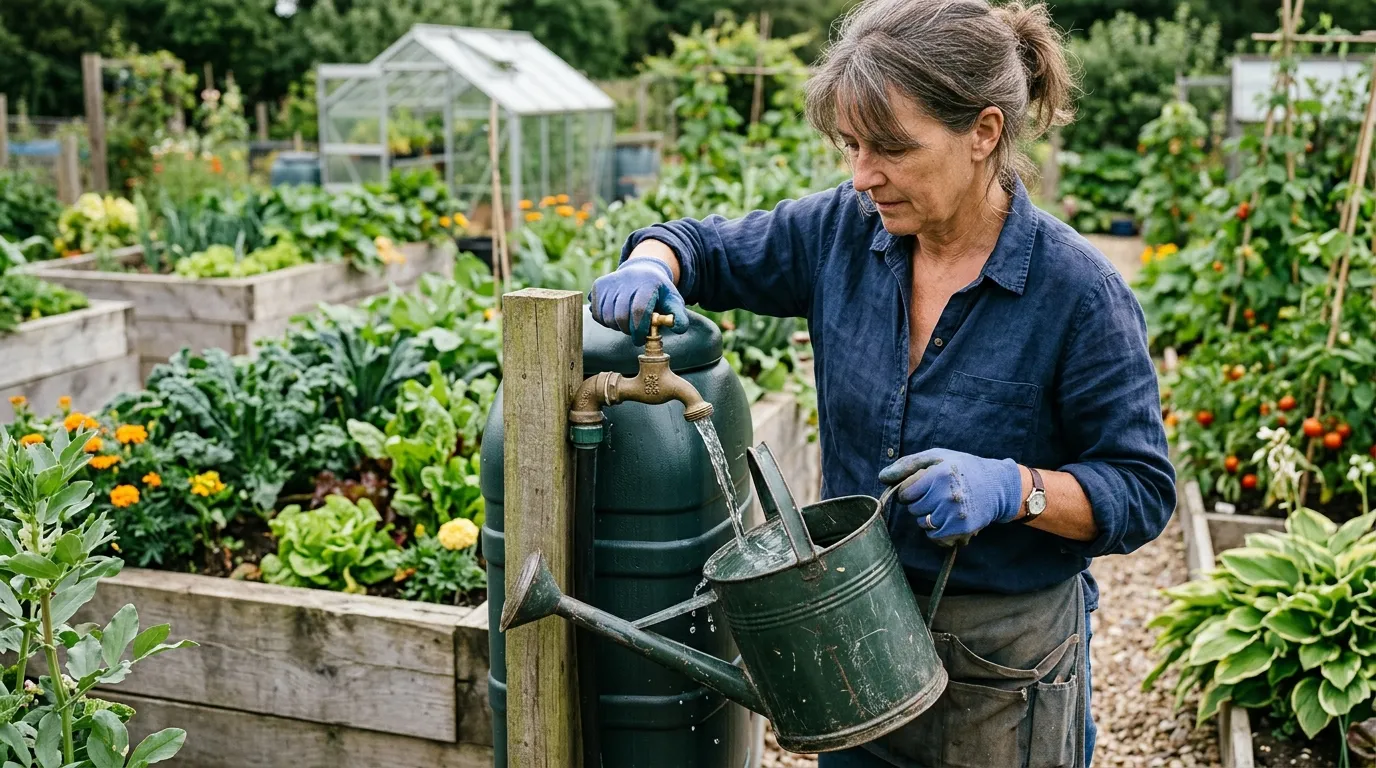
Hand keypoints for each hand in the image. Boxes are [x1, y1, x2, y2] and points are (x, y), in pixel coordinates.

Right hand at [590, 258, 688, 344]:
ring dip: (616, 326)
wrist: (642, 271)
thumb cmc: (658, 292)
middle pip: (621, 316)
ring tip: (627, 323)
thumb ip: (679, 316)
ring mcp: (611, 281)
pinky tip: (616, 316)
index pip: (639, 311)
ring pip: (607, 316)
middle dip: (628, 330)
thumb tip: (679, 328)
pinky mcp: (599, 285)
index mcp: (648, 283)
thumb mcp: (673, 301)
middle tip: (635, 333)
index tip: (641, 339)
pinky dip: (605, 321)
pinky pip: (596, 313)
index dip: (639, 329)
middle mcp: (627, 279)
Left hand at [878, 448, 1023, 543]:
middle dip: (919, 502)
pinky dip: (936, 529)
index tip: (921, 485)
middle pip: (913, 509)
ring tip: (943, 504)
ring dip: (927, 516)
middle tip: (936, 494)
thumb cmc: (962, 468)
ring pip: (922, 523)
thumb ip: (907, 464)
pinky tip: (947, 516)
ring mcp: (956, 514)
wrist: (997, 486)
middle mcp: (948, 495)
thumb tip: (882, 477)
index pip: (905, 492)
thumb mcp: (937, 457)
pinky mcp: (962, 528)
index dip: (909, 489)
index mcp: (940, 475)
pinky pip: (934, 536)